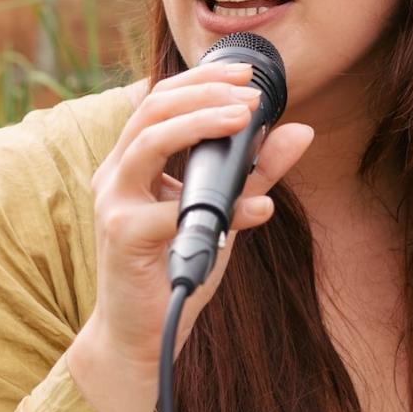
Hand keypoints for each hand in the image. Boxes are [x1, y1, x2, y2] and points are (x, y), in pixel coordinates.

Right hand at [66, 64, 312, 411]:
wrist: (138, 335)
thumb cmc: (176, 269)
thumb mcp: (223, 212)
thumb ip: (255, 173)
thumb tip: (298, 131)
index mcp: (131, 163)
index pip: (159, 101)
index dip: (201, 81)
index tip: (248, 77)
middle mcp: (114, 175)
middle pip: (152, 109)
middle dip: (204, 92)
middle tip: (250, 93)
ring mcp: (114, 203)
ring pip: (149, 141)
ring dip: (200, 123)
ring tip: (243, 117)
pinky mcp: (123, 236)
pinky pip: (173, 210)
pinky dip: (221, 207)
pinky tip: (258, 210)